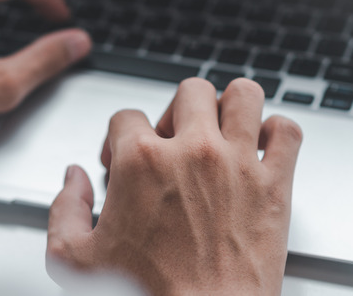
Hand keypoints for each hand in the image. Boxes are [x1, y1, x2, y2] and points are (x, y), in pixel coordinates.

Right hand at [46, 78, 302, 294]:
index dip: (118, 136)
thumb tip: (72, 179)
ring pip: (243, 94)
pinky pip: (288, 132)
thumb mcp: (74, 261)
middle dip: (176, 110)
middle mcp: (192, 152)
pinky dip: (278, 131)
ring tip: (223, 127)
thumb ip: (64, 210)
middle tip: (174, 139)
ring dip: (232, 105)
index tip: (123, 156)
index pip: (126, 116)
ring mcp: (238, 164)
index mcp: (141, 162)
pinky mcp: (275, 185)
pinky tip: (263, 146)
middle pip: (190, 91)